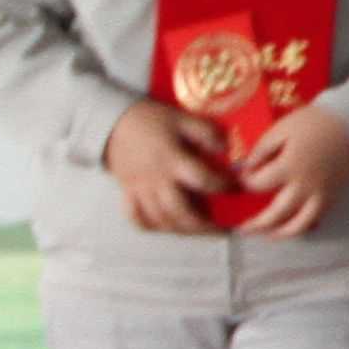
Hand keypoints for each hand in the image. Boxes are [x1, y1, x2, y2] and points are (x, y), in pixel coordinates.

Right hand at [102, 101, 230, 233]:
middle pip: (180, 212)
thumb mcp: (182, 118)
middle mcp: (156, 179)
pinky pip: (137, 219)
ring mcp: (140, 189)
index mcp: (172, 159)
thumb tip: (226, 149)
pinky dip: (152, 227)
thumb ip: (206, 132)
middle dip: (203, 225)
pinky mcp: (128, 193)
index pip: (202, 179)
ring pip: (160, 220)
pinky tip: (166, 226)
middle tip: (220, 228)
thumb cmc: (151, 120)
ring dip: (181, 229)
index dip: (222, 186)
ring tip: (199, 230)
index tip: (235, 188)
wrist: (112, 122)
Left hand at [231, 101, 348, 240]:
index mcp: (289, 167)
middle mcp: (304, 187)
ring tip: (267, 234)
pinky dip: (300, 227)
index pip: (258, 185)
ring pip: (297, 226)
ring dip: (279, 233)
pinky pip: (314, 221)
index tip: (244, 176)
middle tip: (243, 227)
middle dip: (256, 224)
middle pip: (275, 215)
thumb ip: (261, 150)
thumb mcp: (281, 129)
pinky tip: (290, 225)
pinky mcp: (331, 198)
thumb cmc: (313, 123)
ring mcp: (319, 196)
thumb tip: (246, 169)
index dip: (247, 182)